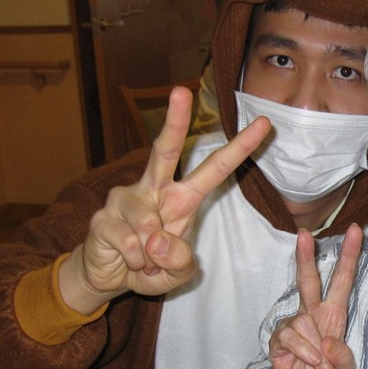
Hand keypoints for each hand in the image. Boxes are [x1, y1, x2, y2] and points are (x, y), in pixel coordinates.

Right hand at [58, 86, 270, 313]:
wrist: (107, 277)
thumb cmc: (150, 266)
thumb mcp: (178, 273)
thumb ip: (180, 262)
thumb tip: (157, 240)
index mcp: (183, 197)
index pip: (215, 168)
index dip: (240, 148)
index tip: (264, 124)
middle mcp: (154, 188)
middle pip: (165, 150)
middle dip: (175, 122)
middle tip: (182, 91)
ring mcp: (125, 198)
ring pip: (147, 221)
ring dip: (150, 254)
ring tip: (144, 261)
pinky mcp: (102, 216)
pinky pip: (130, 243)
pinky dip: (135, 262)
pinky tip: (128, 260)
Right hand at [254, 226, 362, 368]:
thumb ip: (343, 357)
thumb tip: (327, 341)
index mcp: (334, 315)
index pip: (342, 281)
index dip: (349, 256)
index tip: (356, 231)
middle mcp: (313, 315)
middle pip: (309, 280)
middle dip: (306, 256)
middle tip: (304, 233)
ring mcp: (294, 326)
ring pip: (304, 322)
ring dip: (316, 348)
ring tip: (321, 367)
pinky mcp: (279, 340)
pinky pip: (291, 337)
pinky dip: (305, 352)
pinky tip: (310, 364)